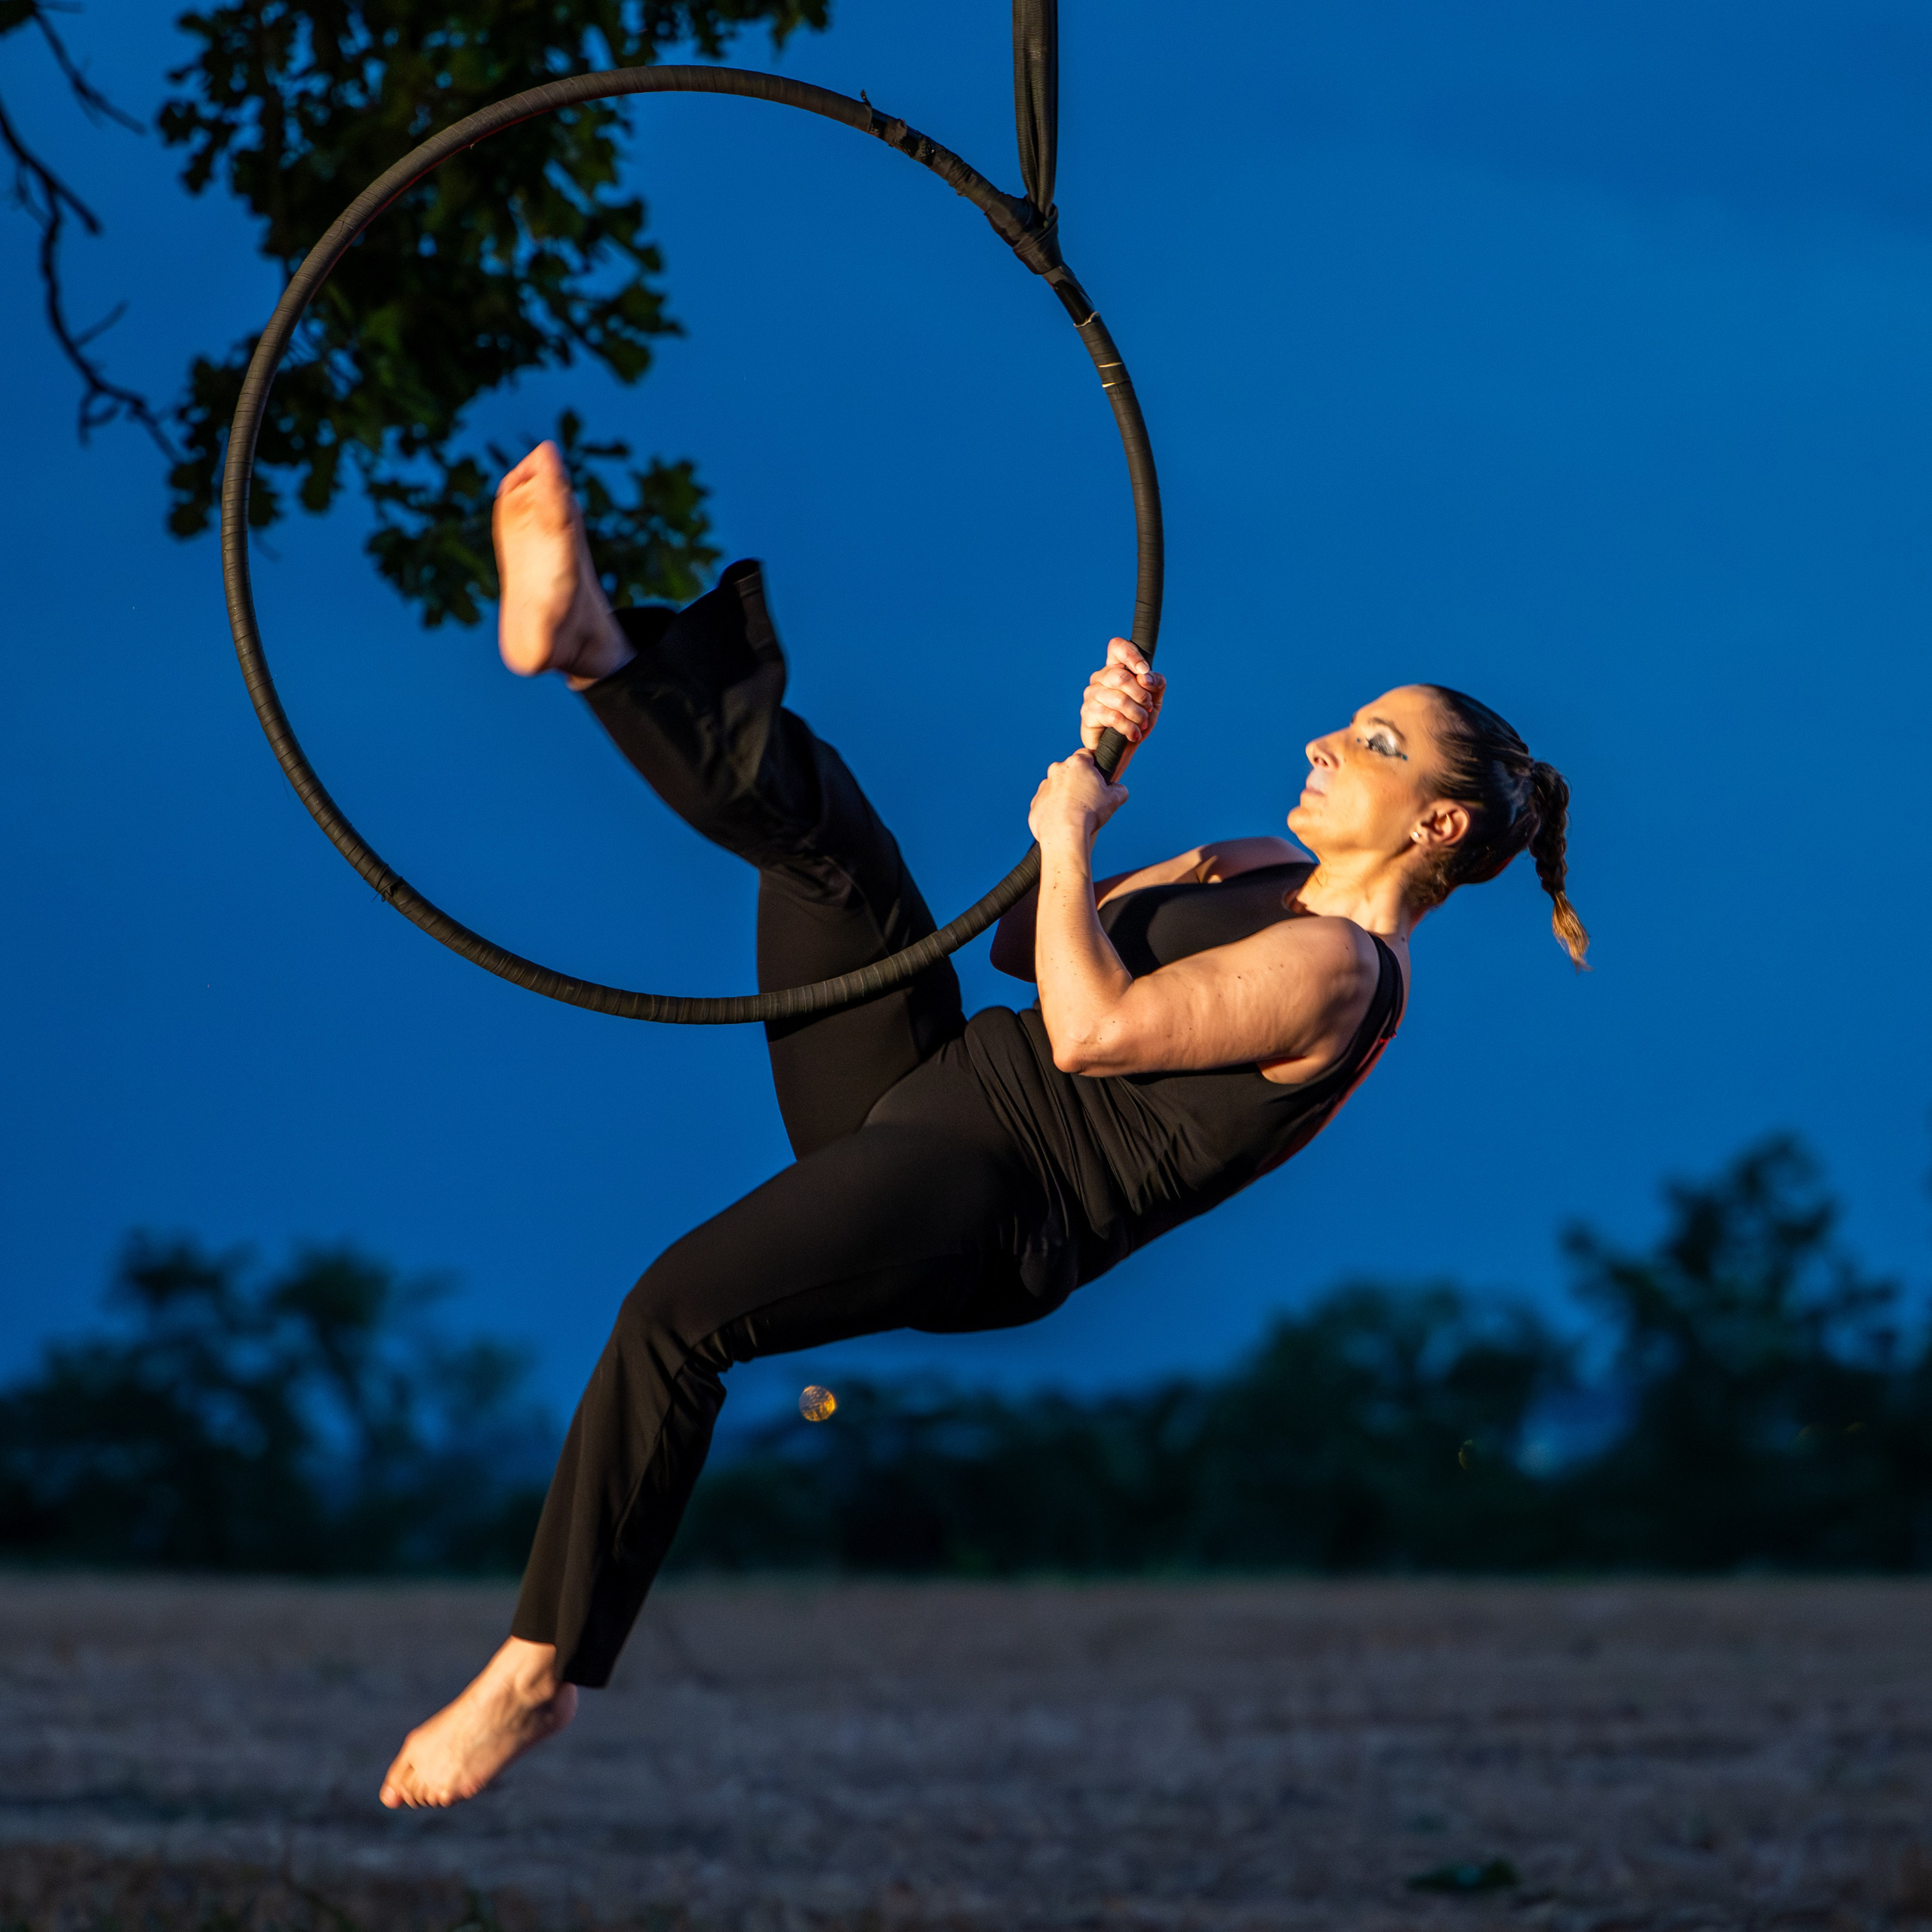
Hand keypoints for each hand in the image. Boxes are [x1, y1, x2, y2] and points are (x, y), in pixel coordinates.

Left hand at [1029, 749, 1128, 849]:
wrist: (1064, 833)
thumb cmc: (1090, 813)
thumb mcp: (1114, 799)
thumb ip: (1119, 789)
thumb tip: (1119, 790)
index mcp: (1077, 763)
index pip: (1087, 755)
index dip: (1094, 766)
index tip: (1097, 779)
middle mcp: (1057, 770)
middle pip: (1071, 771)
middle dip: (1079, 782)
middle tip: (1089, 799)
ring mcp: (1044, 786)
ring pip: (1057, 787)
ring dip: (1065, 796)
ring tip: (1076, 813)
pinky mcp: (1035, 803)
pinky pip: (1047, 803)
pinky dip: (1054, 810)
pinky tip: (1064, 821)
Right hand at [1081, 638, 1164, 774]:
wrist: (1123, 748)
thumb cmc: (1137, 720)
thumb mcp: (1155, 700)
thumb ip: (1156, 683)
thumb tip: (1145, 678)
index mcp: (1116, 668)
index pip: (1117, 647)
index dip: (1131, 655)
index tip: (1144, 672)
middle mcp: (1100, 678)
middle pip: (1121, 676)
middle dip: (1141, 696)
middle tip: (1148, 710)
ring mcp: (1091, 695)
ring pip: (1118, 698)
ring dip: (1137, 714)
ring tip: (1143, 724)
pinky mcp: (1087, 713)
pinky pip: (1112, 717)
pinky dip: (1129, 727)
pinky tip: (1134, 734)